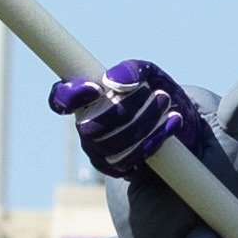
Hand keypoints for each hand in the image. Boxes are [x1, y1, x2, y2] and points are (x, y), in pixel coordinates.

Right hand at [50, 60, 215, 185]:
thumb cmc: (153, 90)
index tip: (96, 89)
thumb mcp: (147, 72)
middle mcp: (84, 125)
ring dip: (144, 122)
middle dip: (126, 109)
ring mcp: (97, 150)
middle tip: (154, 94)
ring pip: (111, 144)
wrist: (176, 118)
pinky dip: (154, 140)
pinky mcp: (115, 167)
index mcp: (84, 97)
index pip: (61, 99)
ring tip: (166, 103)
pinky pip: (129, 161)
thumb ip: (131, 70)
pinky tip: (172, 123)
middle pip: (91, 126)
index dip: (70, 96)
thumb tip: (113, 81)